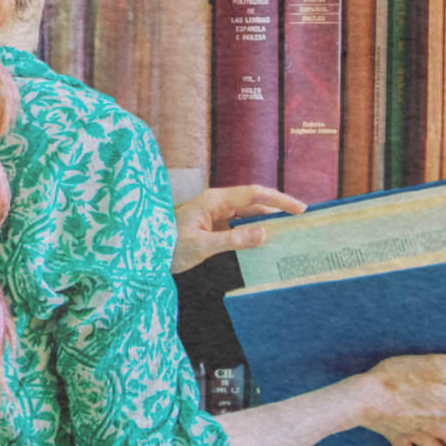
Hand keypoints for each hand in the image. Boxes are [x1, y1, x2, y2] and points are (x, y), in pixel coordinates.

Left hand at [169, 184, 306, 274]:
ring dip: (266, 223)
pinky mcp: (212, 227)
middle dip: (277, 211)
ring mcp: (214, 215)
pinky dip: (253, 233)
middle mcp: (216, 204)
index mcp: (214, 200)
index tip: (299, 209)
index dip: (278, 200)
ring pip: (247, 216)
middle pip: (254, 203)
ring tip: (289, 233)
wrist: (144, 251)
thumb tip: (264, 234)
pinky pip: (238, 227)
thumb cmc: (166, 245)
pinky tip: (265, 243)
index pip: (253, 195)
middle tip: (300, 222)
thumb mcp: (201, 245)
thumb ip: (233, 240)